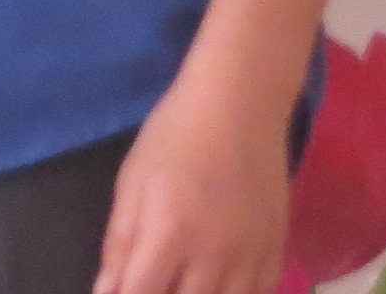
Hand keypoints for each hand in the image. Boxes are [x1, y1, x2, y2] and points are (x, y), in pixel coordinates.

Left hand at [95, 57, 289, 293]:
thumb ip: (121, 242)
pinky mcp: (277, 251)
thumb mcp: (132, 183)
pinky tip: (218, 283)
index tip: (120, 292)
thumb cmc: (173, 137)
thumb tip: (108, 290)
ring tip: (184, 280)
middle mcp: (213, 256)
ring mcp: (251, 258)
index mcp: (169, 235)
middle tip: (154, 279)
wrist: (238, 108)